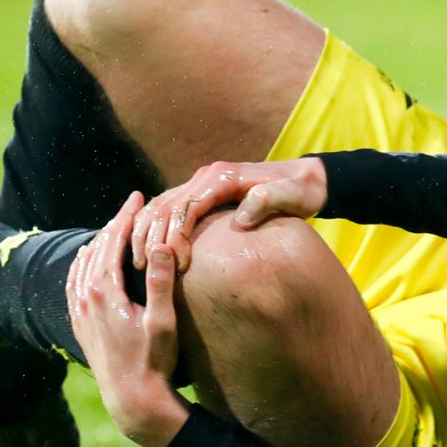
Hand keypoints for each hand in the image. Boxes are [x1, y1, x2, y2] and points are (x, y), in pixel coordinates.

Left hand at [68, 191, 188, 446]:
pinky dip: (84, 263)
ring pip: (83, 263)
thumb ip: (159, 282)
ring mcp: (79, 310)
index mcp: (105, 291)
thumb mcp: (163, 322)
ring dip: (100, 242)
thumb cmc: (154, 362)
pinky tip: (91, 260)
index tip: (138, 197)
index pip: (113, 241)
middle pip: (96, 247)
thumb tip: (160, 244)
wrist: (131, 400)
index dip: (126, 216)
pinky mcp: (78, 323)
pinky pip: (74, 281)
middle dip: (115, 224)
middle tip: (131, 206)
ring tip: (117, 228)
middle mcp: (85, 297)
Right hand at [130, 157, 327, 272]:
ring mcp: (203, 184)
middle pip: (166, 206)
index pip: (185, 207)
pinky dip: (155, 226)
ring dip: (146, 232)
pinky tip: (149, 249)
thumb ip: (267, 202)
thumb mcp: (291, 196)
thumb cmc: (300, 191)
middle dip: (153, 238)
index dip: (177, 236)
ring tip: (141, 263)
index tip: (179, 265)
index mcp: (222, 177)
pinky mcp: (204, 193)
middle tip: (147, 269)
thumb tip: (240, 220)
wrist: (306, 178)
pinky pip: (171, 208)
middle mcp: (207, 177)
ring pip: (161, 206)